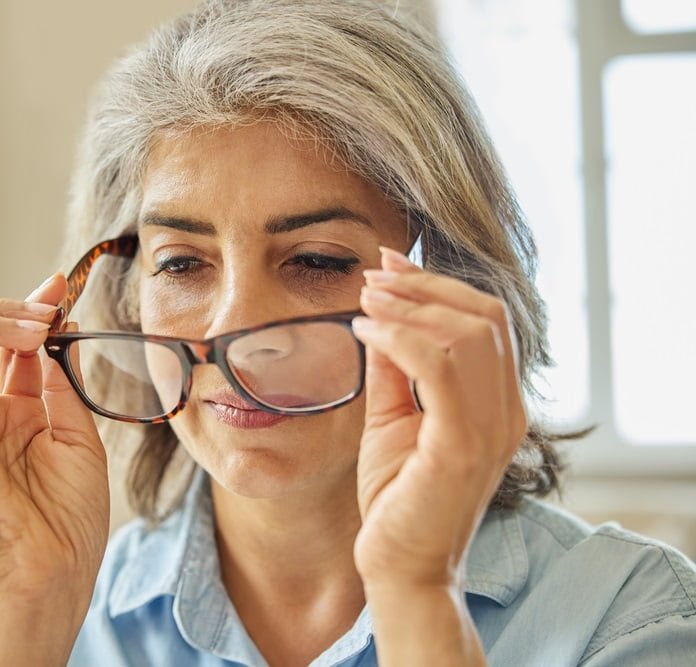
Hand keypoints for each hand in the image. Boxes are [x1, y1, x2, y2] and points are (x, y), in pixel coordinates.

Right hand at [0, 274, 108, 607]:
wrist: (56, 566)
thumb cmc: (73, 514)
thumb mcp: (79, 436)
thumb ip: (58, 386)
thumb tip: (52, 336)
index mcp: (25, 412)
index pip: (18, 349)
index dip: (33, 314)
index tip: (57, 288)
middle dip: (13, 312)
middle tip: (47, 306)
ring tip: (28, 324)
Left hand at [350, 246, 526, 592]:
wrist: (400, 565)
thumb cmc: (397, 496)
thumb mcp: (393, 417)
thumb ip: (394, 369)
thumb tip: (380, 315)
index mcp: (497, 403)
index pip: (486, 321)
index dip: (438, 284)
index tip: (389, 266)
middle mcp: (506, 411)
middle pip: (483, 316)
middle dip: (424, 285)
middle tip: (373, 274)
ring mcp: (491, 428)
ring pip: (468, 333)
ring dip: (411, 306)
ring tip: (366, 299)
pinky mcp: (463, 445)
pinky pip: (440, 367)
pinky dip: (400, 337)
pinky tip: (365, 333)